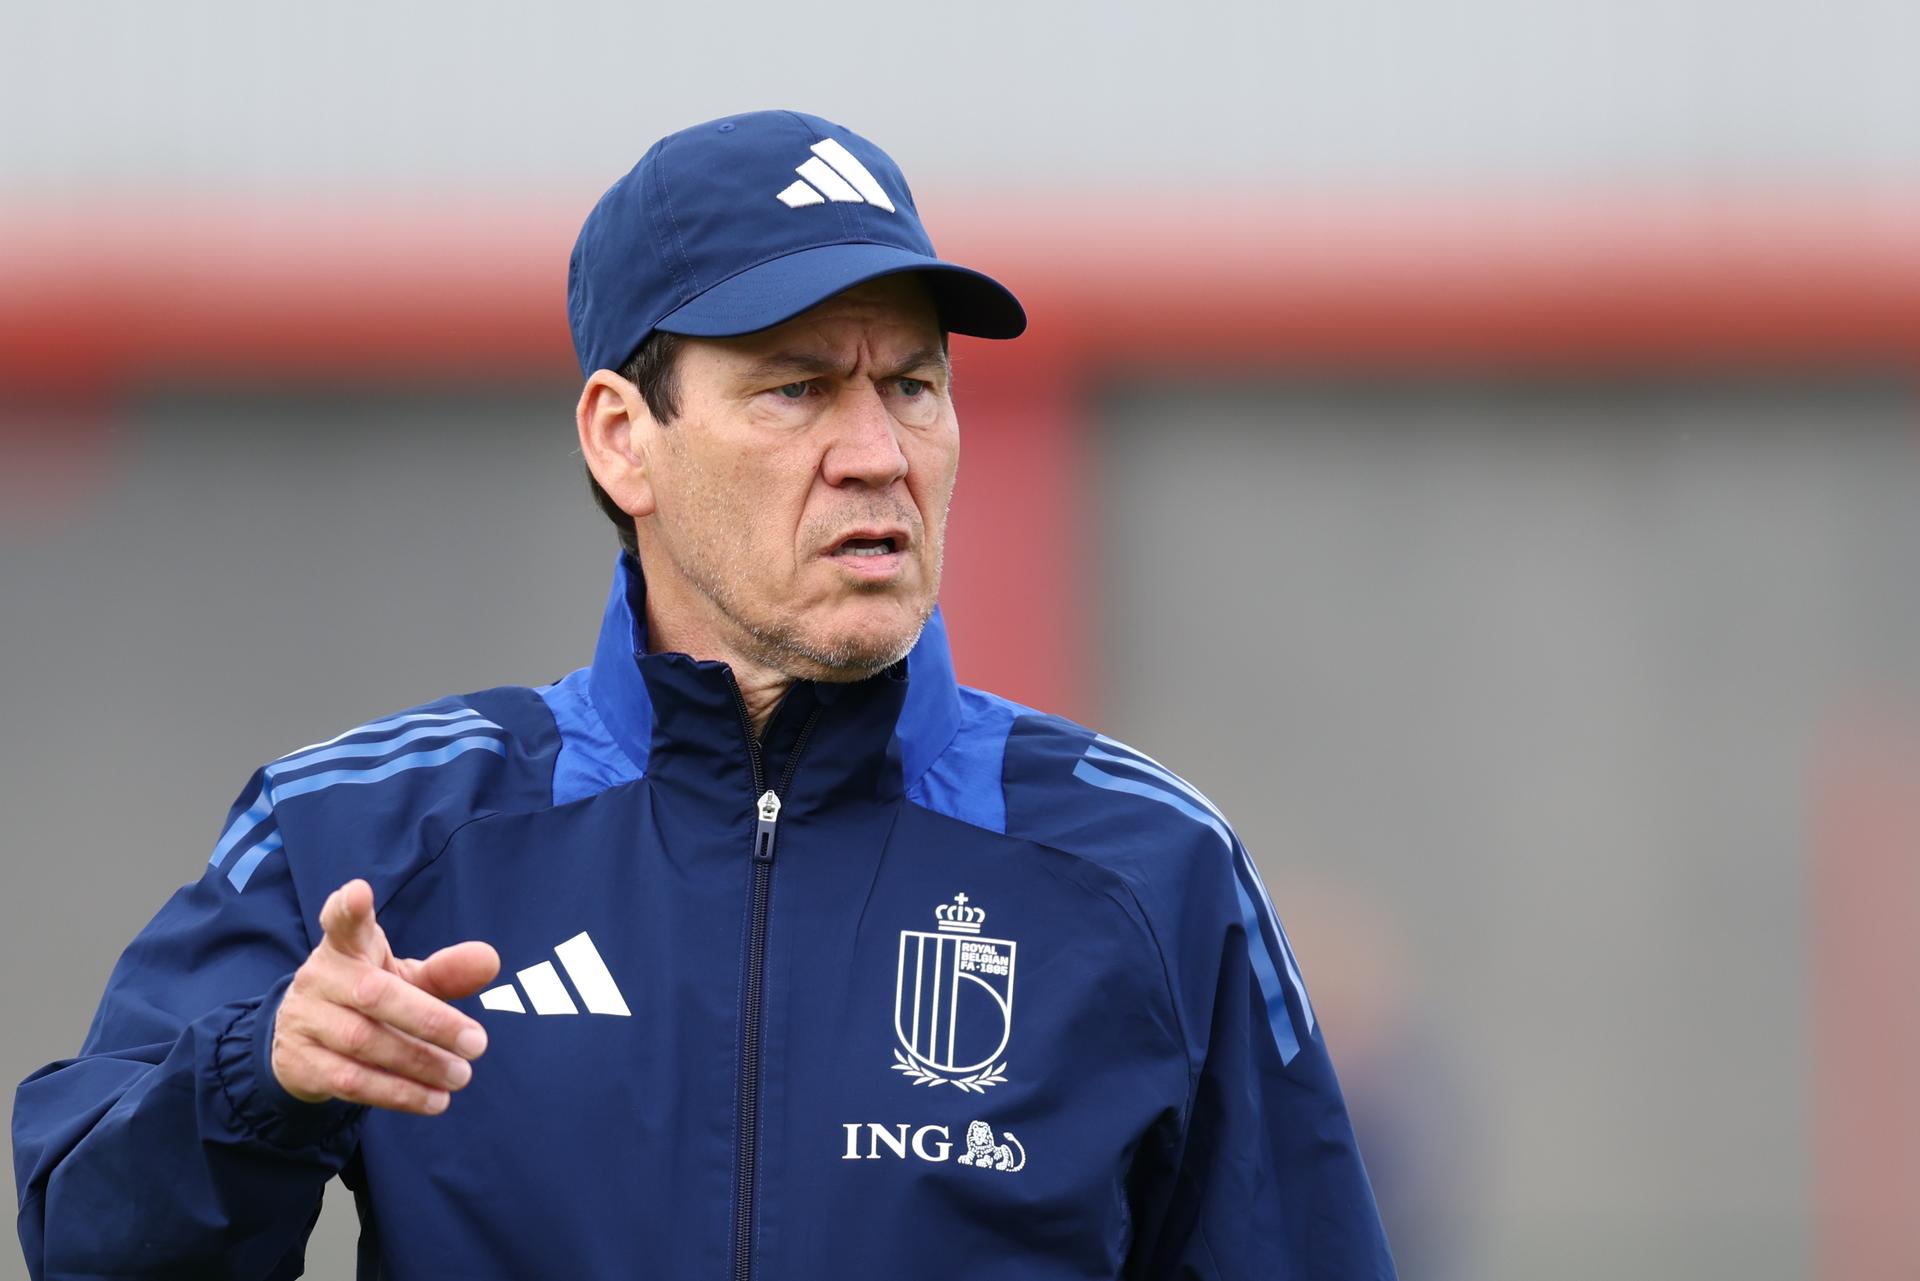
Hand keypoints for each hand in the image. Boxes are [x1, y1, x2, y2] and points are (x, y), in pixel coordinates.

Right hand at [270, 878, 498, 1114]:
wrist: (302, 1040)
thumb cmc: (367, 997)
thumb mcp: (405, 978)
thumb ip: (445, 971)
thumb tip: (491, 959)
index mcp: (347, 947)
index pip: (342, 921)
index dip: (347, 907)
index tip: (357, 893)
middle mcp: (320, 978)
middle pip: (374, 995)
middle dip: (430, 1020)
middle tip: (478, 1043)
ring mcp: (305, 1021)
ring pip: (363, 1042)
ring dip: (419, 1063)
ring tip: (462, 1075)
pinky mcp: (300, 1063)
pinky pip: (351, 1081)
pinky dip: (397, 1093)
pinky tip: (434, 1100)